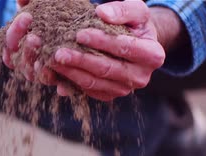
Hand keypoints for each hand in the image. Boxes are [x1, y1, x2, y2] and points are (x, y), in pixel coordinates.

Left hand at [4, 0, 179, 101]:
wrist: (134, 44)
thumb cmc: (134, 25)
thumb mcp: (136, 11)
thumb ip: (124, 9)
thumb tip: (102, 13)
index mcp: (153, 56)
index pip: (124, 48)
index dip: (102, 41)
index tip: (79, 34)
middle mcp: (140, 77)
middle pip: (106, 69)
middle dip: (81, 60)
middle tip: (59, 52)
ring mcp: (123, 89)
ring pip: (94, 83)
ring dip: (71, 73)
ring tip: (53, 61)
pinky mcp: (108, 95)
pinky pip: (86, 91)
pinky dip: (69, 83)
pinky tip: (55, 74)